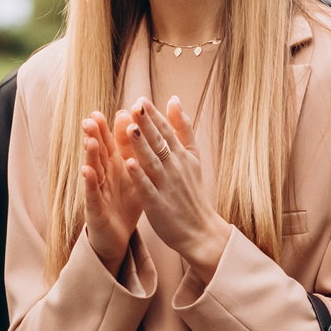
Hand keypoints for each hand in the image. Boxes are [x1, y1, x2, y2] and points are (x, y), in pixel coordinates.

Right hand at [80, 110, 144, 270]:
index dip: (112, 128)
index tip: (117, 110)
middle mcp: (104, 174)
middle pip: (99, 151)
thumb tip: (140, 125)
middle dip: (95, 134)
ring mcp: (97, 190)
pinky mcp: (94, 207)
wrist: (120, 236)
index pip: (112, 142)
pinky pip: (91, 193)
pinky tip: (87, 170)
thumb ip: (135, 151)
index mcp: (116, 165)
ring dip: (90, 154)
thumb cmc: (126, 202)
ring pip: (93, 168)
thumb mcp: (134, 175)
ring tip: (90, 139)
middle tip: (92, 117)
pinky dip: (89, 182)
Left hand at [124, 96, 230, 277]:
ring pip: (153, 162)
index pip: (167, 131)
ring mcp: (167, 186)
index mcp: (182, 155)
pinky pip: (147, 188)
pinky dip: (139, 176)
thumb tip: (174, 100)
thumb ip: (183, 129)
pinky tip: (130, 164)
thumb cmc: (192, 192)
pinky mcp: (158, 204)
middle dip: (148, 124)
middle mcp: (175, 168)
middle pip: (160, 142)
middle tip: (136, 106)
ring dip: (142, 146)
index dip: (154, 116)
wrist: (200, 230)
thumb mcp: (193, 156)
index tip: (142, 100)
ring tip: (131, 129)